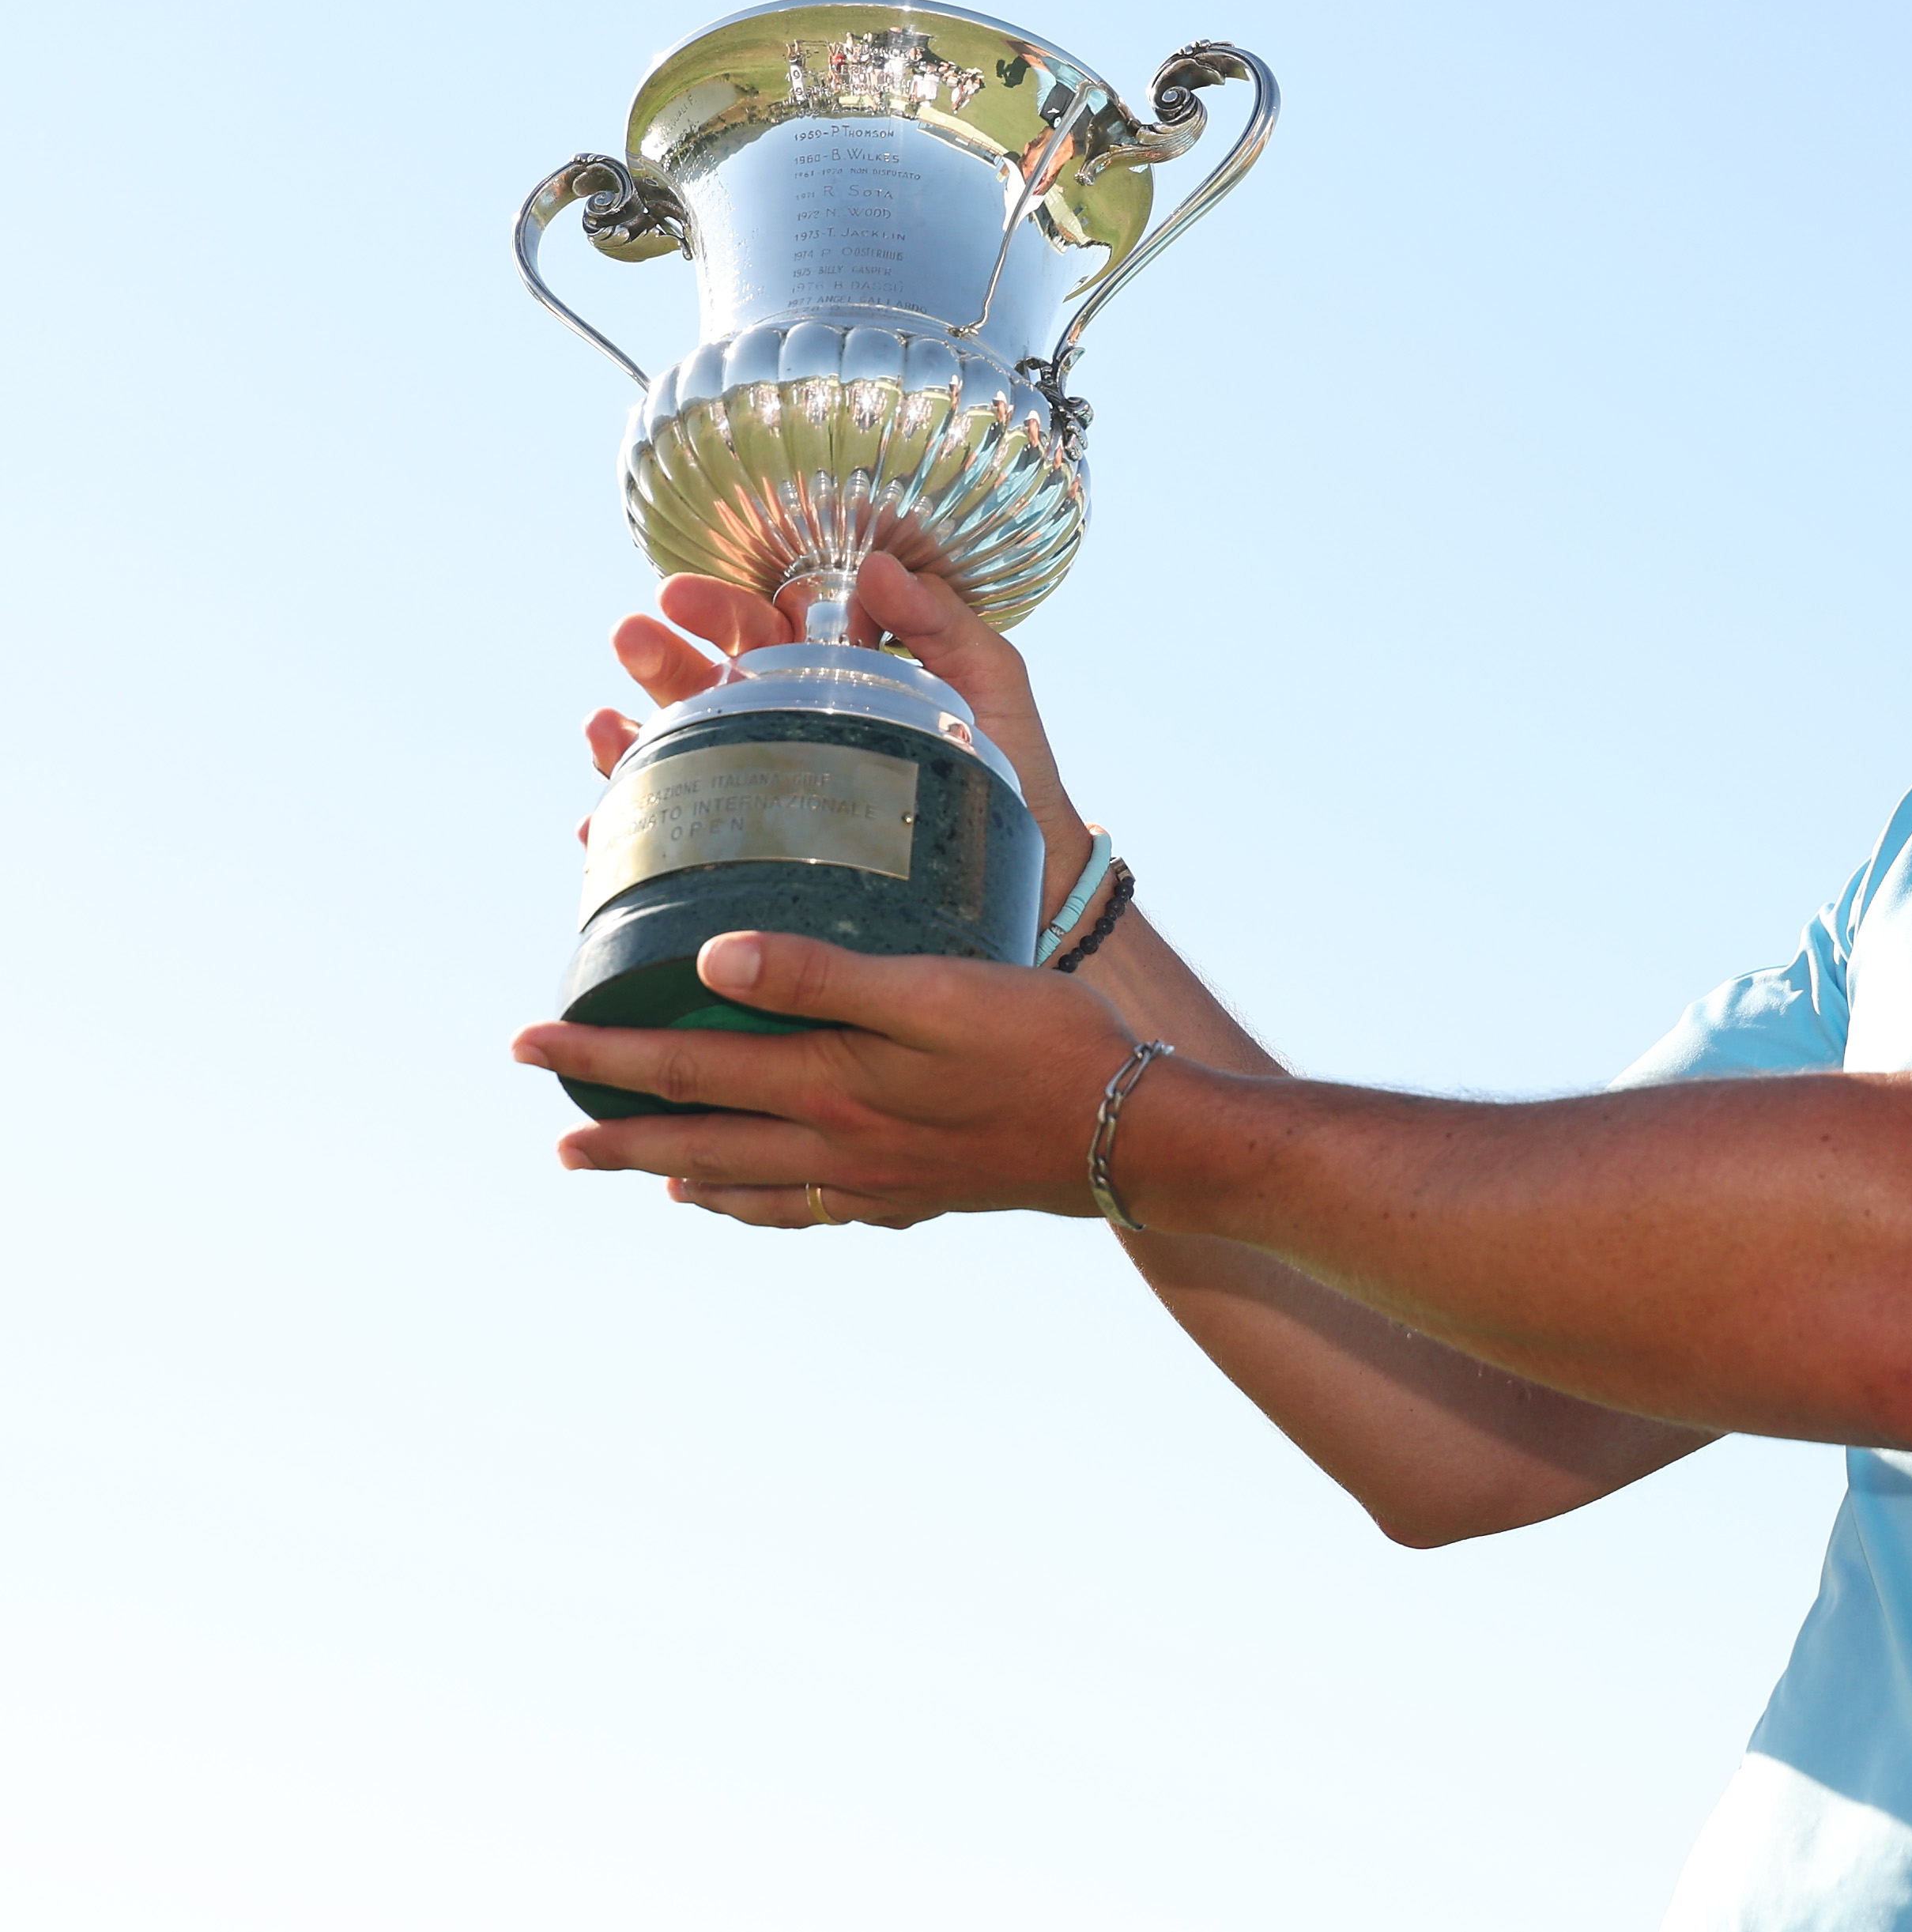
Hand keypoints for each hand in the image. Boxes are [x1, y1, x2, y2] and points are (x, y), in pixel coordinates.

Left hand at [521, 930, 1152, 1228]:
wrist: (1130, 1136)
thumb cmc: (1043, 1043)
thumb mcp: (936, 988)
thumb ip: (825, 973)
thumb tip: (713, 955)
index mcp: (829, 1085)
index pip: (686, 1066)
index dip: (601, 1055)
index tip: (528, 1043)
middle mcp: (835, 1145)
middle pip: (699, 1138)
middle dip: (618, 1129)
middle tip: (555, 1136)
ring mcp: (873, 1181)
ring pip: (749, 1184)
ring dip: (679, 1173)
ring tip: (632, 1170)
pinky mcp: (915, 1194)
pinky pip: (808, 1210)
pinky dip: (759, 1207)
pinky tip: (755, 1201)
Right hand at [587, 552, 1095, 923]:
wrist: (1028, 878)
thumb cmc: (1011, 770)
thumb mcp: (989, 684)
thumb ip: (944, 620)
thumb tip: (878, 564)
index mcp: (833, 672)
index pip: (764, 627)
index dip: (726, 607)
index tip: (689, 597)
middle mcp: (788, 723)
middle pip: (707, 680)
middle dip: (662, 655)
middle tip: (631, 636)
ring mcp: (767, 786)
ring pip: (680, 751)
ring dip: (631, 733)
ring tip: (601, 724)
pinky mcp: (757, 851)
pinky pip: (682, 835)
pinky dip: (637, 826)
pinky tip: (605, 822)